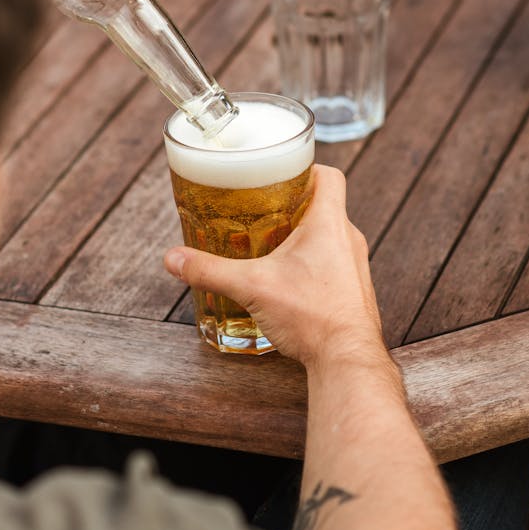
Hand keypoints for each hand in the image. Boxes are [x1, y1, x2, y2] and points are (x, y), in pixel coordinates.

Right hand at [164, 165, 385, 368]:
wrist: (346, 360)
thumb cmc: (310, 316)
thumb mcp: (251, 287)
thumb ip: (209, 270)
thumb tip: (173, 258)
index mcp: (330, 223)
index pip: (329, 175)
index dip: (306, 168)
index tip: (279, 174)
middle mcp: (349, 239)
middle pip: (324, 204)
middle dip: (292, 204)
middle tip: (261, 210)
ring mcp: (356, 267)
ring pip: (329, 236)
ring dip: (302, 235)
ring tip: (269, 245)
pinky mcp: (354, 292)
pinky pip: (334, 264)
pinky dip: (312, 263)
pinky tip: (286, 281)